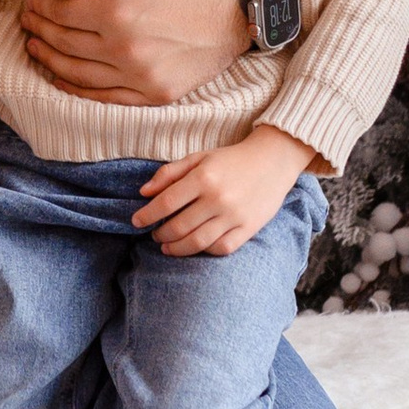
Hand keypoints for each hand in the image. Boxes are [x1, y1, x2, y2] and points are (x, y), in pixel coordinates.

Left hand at [21, 0, 250, 102]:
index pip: (62, 13)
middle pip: (65, 43)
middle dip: (40, 29)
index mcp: (119, 13)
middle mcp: (125, 50)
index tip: (31, 0)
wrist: (239, 10)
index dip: (40, 5)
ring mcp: (140, 78)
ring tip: (35, 46)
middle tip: (27, 20)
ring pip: (77, 74)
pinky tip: (60, 78)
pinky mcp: (155, 95)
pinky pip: (103, 98)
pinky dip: (76, 89)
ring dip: (49, 60)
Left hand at [134, 124, 314, 256]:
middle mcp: (218, 198)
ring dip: (177, 248)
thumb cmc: (230, 159)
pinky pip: (221, 248)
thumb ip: (169, 173)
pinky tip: (195, 247)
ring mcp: (234, 215)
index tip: (136, 222)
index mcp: (203, 177)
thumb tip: (143, 192)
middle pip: (179, 226)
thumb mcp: (198, 157)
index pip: (166, 202)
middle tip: (155, 235)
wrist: (272, 161)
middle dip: (161, 234)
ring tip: (166, 247)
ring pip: (198, 242)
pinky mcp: (249, 228)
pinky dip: (204, 251)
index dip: (147, 215)